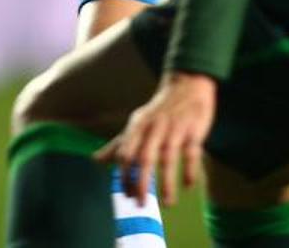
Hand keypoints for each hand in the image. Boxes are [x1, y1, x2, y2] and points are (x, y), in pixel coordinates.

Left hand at [94, 72, 216, 206]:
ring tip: (168, 204)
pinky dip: (190, 170)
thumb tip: (95, 160)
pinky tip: (188, 186)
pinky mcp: (193, 130)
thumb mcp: (137, 123)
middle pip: (144, 158)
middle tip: (141, 204)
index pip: (125, 154)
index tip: (126, 195)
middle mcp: (154, 127)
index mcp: (138, 126)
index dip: (124, 176)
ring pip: (168, 158)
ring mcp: (174, 128)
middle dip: (141, 183)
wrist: (187, 84)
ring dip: (167, 183)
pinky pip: (191, 153)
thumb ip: (119, 144)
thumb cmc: (159, 110)